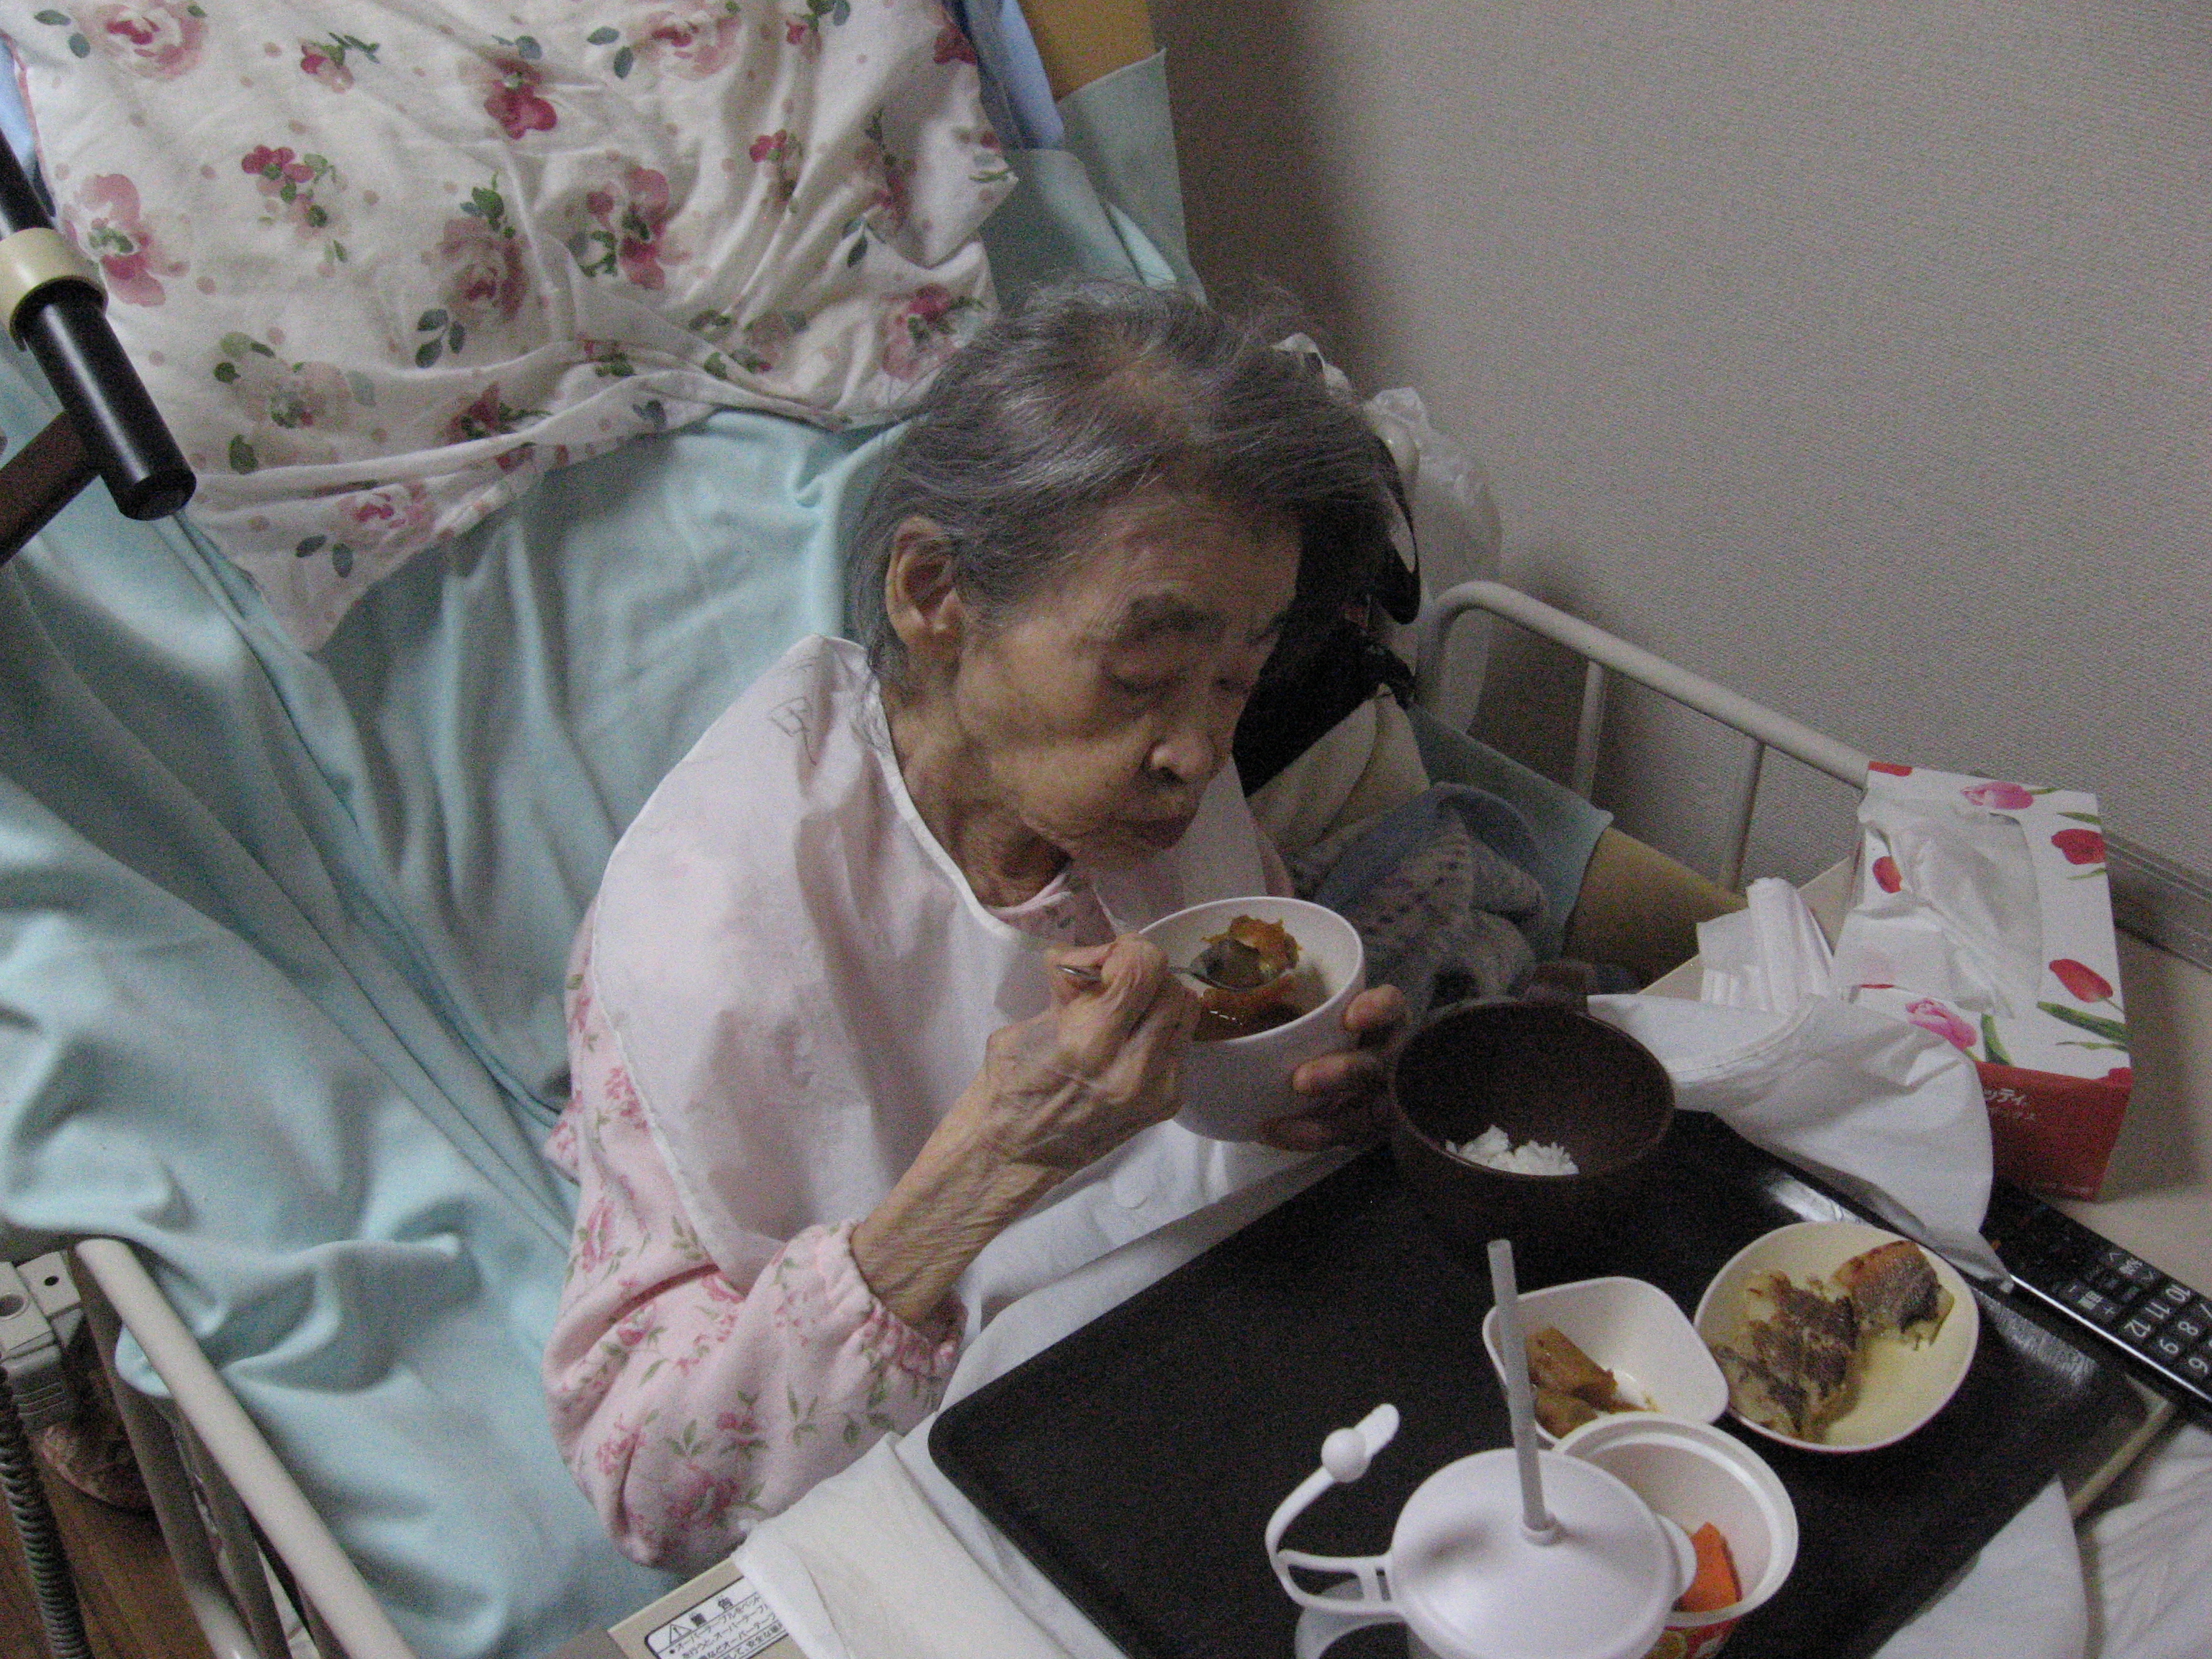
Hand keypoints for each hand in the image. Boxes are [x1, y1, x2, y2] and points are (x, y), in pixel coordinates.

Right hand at [962, 933, 1198, 1172]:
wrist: (1014, 1153)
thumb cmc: (1009, 1085)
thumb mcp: (1028, 1022)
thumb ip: (1071, 988)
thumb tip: (1097, 959)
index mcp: (1088, 1041)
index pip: (1143, 966)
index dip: (1124, 949)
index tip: (1102, 960)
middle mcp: (1132, 1067)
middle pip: (1172, 985)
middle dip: (1142, 973)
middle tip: (1112, 984)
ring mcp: (1157, 1088)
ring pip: (1187, 1011)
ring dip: (1158, 999)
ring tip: (1125, 1011)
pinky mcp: (1168, 1102)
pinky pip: (1182, 1043)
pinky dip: (1160, 1030)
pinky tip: (1130, 1042)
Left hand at [1254, 984, 1408, 1152]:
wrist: (1333, 1070)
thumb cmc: (1320, 1030)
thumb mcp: (1317, 1014)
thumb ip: (1296, 1009)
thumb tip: (1217, 1000)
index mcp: (1383, 1021)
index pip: (1393, 1007)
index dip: (1378, 1011)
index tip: (1350, 1018)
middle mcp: (1389, 1057)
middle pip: (1377, 1065)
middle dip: (1343, 1073)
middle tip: (1301, 1081)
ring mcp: (1384, 1096)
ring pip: (1367, 1113)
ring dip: (1324, 1121)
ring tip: (1276, 1126)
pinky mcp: (1370, 1125)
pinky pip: (1344, 1137)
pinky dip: (1309, 1136)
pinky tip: (1275, 1133)